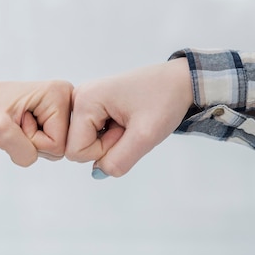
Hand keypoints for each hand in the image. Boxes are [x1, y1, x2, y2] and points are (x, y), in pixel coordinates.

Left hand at [0, 74, 72, 165]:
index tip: (17, 122)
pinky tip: (21, 126)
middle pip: (61, 147)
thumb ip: (22, 150)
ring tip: (17, 124)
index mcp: (59, 94)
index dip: (34, 141)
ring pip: (56, 148)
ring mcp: (61, 107)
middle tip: (16, 124)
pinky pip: (50, 145)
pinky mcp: (54, 116)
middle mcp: (66, 97)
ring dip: (31, 143)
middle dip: (34, 143)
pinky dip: (31, 142)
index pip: (58, 143)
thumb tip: (36, 158)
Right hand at [65, 57, 192, 177]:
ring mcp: (84, 100)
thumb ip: (119, 160)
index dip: (103, 151)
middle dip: (105, 146)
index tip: (125, 131)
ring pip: (86, 141)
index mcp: (84, 99)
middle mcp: (78, 97)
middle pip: (77, 146)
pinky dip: (110, 135)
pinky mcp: (93, 105)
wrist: (178, 81)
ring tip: (128, 123)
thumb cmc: (164, 99)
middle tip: (128, 126)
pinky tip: (124, 121)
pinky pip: (92, 134)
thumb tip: (99, 173)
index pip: (75, 150)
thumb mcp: (145, 136)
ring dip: (109, 141)